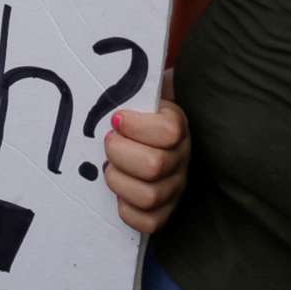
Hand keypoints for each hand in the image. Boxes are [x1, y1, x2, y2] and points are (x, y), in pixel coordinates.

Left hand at [101, 74, 188, 234]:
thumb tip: (109, 67)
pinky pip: (151, 222)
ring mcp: (175, 187)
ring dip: (119, 182)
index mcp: (178, 126)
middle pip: (154, 166)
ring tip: (109, 169)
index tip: (116, 119)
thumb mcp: (137, 94)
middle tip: (108, 143)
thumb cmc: (133, 114)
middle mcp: (182, 158)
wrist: (142, 134)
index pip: (169, 131)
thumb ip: (131, 86)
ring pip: (149, 196)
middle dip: (120, 154)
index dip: (137, 127)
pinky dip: (128, 210)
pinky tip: (118, 195)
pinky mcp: (165, 211)